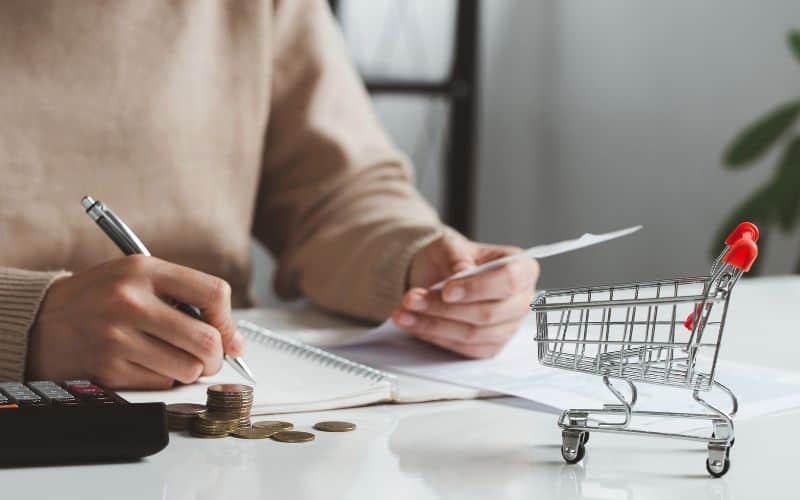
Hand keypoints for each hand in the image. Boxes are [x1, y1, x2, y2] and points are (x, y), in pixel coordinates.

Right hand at [27, 255, 243, 388]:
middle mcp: (130, 302)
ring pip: (188, 368)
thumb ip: (189, 300)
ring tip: (175, 358)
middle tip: (210, 357)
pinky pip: (161, 384)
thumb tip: (236, 343)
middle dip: (216, 356)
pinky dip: (164, 380)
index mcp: (144, 270)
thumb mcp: (139, 279)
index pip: (214, 293)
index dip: (228, 319)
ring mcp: (117, 338)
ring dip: (190, 370)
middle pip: (206, 340)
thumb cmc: (101, 298)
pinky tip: (147, 365)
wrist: (41, 320)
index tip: (226, 332)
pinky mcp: (108, 369)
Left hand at [392, 232, 538, 357]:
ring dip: (433, 325)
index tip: (446, 290)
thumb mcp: (450, 245)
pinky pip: (463, 349)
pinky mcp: (489, 347)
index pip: (508, 281)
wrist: (439, 275)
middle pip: (488, 313)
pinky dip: (435, 337)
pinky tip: (412, 324)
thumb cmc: (451, 257)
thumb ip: (457, 256)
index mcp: (522, 269)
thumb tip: (462, 273)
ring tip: (403, 312)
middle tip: (410, 298)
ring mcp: (508, 327)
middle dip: (445, 308)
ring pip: (473, 334)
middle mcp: (521, 301)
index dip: (477, 288)